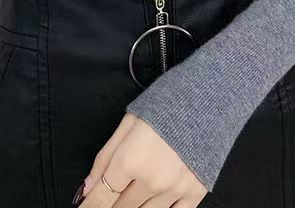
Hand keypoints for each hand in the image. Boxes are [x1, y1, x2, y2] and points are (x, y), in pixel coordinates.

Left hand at [75, 111, 207, 207]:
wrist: (208, 98)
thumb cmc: (166, 104)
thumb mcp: (127, 123)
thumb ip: (105, 158)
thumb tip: (87, 188)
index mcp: (130, 160)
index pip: (101, 198)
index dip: (91, 206)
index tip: (86, 207)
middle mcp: (151, 181)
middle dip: (113, 202)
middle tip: (116, 190)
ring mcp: (174, 190)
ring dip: (136, 205)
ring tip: (136, 190)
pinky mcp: (194, 193)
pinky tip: (156, 202)